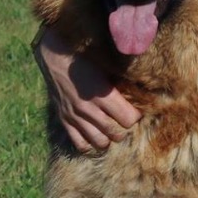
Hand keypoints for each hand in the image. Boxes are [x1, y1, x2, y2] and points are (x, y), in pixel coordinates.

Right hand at [33, 26, 140, 151]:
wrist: (54, 54)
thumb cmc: (85, 56)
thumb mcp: (107, 65)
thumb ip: (122, 81)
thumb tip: (143, 89)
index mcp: (102, 94)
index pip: (129, 119)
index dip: (136, 116)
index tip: (136, 111)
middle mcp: (89, 109)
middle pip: (116, 134)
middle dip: (124, 129)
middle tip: (124, 121)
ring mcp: (75, 116)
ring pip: (100, 142)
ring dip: (109, 138)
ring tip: (111, 130)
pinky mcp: (64, 120)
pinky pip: (79, 143)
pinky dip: (89, 144)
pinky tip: (95, 135)